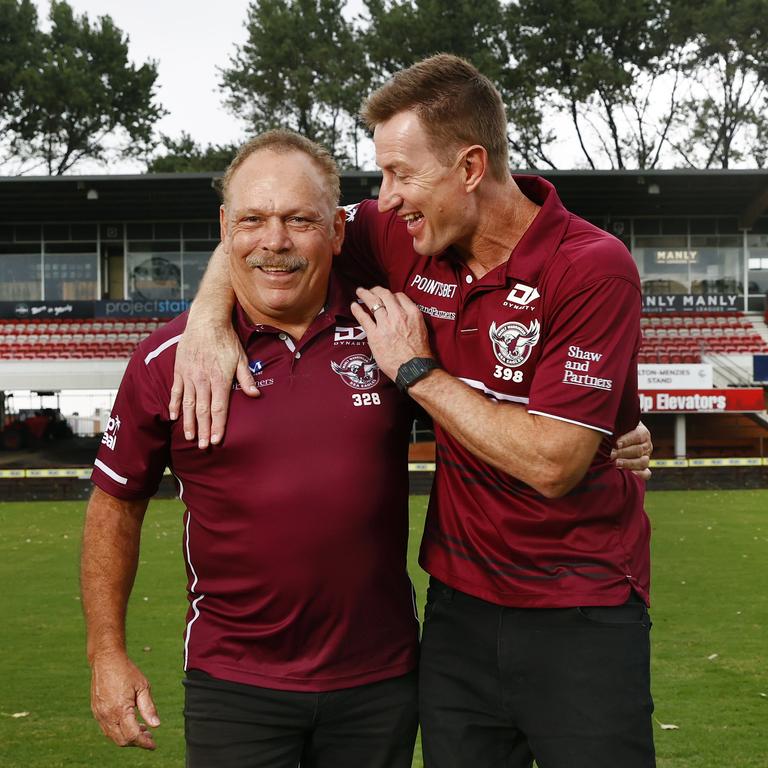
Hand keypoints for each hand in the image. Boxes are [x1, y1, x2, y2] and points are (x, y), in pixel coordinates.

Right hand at [90, 651, 159, 749]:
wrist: (106, 660)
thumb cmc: (126, 671)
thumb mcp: (143, 687)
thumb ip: (149, 708)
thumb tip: (156, 725)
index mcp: (120, 710)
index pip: (133, 735)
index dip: (144, 743)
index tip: (154, 745)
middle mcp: (107, 716)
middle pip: (122, 740)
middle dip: (137, 742)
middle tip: (150, 737)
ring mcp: (100, 715)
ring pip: (113, 736)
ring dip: (128, 738)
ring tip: (142, 729)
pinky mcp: (96, 712)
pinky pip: (107, 729)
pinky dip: (118, 731)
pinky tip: (129, 723)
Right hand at [169, 316, 256, 448]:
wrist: (206, 321)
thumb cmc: (227, 339)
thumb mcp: (241, 357)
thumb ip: (246, 378)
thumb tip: (256, 394)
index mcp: (220, 379)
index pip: (219, 409)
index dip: (218, 426)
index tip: (217, 441)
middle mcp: (203, 380)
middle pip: (203, 411)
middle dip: (204, 431)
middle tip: (204, 447)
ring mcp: (189, 376)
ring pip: (187, 404)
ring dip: (189, 423)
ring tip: (190, 437)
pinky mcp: (179, 370)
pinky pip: (175, 391)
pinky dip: (174, 405)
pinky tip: (174, 417)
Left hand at [350, 286, 433, 379]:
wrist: (413, 368)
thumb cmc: (419, 353)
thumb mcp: (421, 329)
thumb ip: (411, 318)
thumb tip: (402, 315)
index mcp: (412, 313)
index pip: (399, 296)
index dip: (392, 295)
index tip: (387, 297)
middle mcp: (398, 315)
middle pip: (385, 295)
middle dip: (377, 290)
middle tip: (372, 290)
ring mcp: (385, 324)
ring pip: (373, 302)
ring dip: (365, 295)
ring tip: (360, 292)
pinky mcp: (374, 334)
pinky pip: (364, 317)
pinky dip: (357, 310)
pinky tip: (354, 306)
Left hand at [611, 421, 652, 479]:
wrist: (618, 440)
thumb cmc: (617, 430)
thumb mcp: (619, 426)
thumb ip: (617, 427)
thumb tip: (609, 430)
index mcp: (643, 433)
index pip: (638, 436)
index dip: (627, 440)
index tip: (616, 443)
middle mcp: (647, 445)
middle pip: (638, 450)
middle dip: (623, 453)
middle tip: (611, 455)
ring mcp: (646, 457)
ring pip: (642, 462)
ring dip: (628, 463)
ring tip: (616, 464)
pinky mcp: (644, 468)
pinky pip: (646, 474)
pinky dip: (638, 475)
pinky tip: (627, 474)